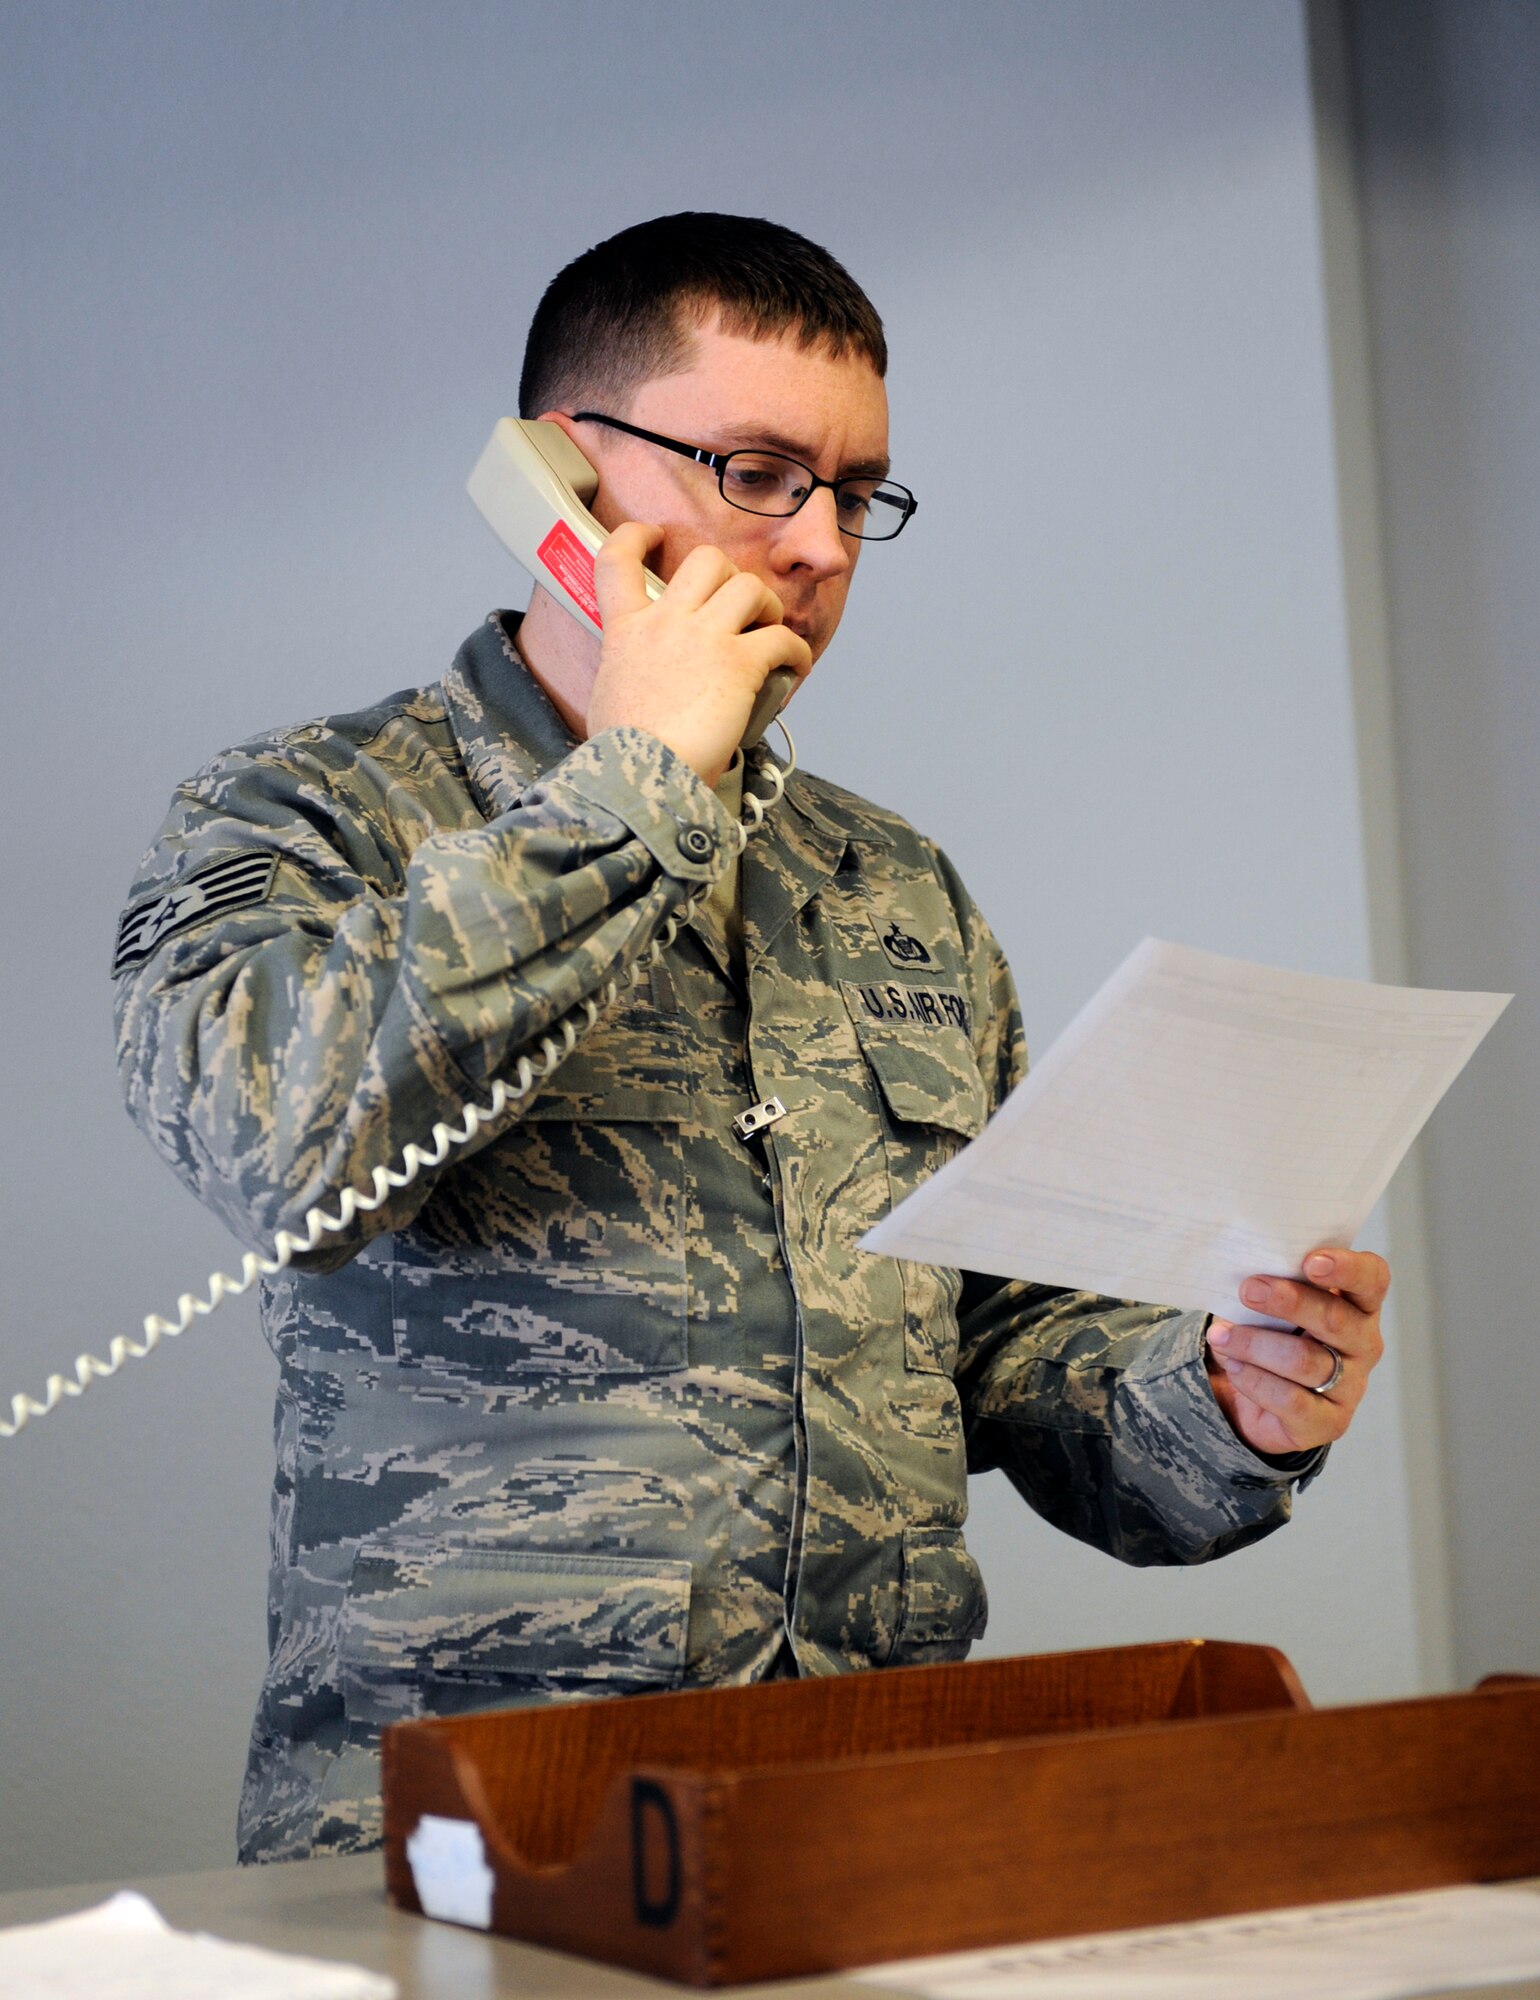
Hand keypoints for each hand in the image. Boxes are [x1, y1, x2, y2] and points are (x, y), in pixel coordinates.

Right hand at [587, 523, 812, 785]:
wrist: (642, 777)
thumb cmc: (625, 755)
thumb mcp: (609, 699)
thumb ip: (629, 676)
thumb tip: (643, 692)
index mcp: (625, 632)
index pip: (617, 559)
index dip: (637, 536)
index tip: (655, 535)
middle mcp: (664, 623)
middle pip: (706, 560)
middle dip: (731, 576)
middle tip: (741, 610)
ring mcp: (703, 639)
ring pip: (750, 586)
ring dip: (768, 607)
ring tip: (769, 635)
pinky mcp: (739, 663)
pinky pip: (783, 639)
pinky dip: (797, 651)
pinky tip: (796, 668)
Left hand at [1205, 1248, 1388, 1456]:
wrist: (1260, 1397)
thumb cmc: (1272, 1332)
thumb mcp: (1274, 1303)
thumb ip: (1273, 1282)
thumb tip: (1243, 1272)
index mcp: (1357, 1305)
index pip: (1372, 1279)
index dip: (1348, 1269)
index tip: (1310, 1261)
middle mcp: (1363, 1345)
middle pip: (1335, 1320)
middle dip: (1288, 1302)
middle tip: (1248, 1290)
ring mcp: (1351, 1387)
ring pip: (1306, 1361)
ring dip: (1255, 1345)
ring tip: (1220, 1336)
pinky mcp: (1330, 1423)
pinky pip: (1292, 1400)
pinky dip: (1255, 1380)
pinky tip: (1234, 1366)